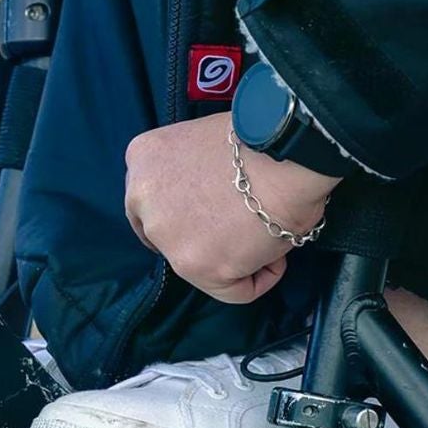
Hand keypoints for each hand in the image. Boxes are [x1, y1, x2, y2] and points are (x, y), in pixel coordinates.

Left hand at [125, 113, 339, 303]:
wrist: (287, 150)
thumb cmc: (260, 137)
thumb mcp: (201, 140)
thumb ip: (189, 171)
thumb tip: (209, 198)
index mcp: (142, 159)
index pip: (152, 198)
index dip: (186, 208)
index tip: (214, 210)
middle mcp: (141, 198)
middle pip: (169, 234)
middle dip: (204, 236)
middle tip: (241, 225)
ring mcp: (166, 236)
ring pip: (200, 265)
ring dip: (235, 257)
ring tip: (268, 235)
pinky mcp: (197, 267)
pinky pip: (234, 290)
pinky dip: (259, 278)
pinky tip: (277, 256)